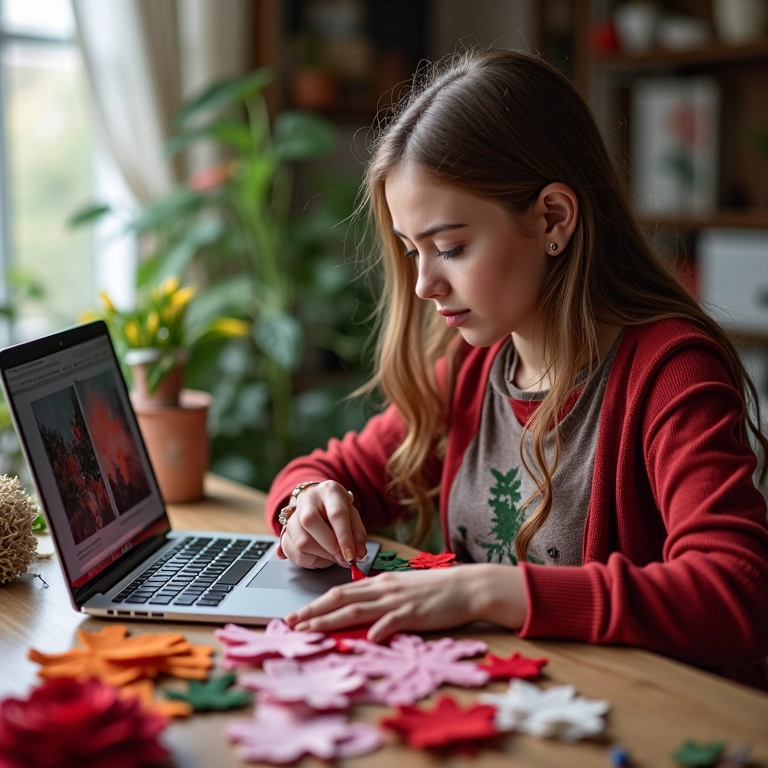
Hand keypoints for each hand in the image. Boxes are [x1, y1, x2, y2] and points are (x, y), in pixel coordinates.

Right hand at [275, 480, 367, 568]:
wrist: (317, 503)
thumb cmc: (337, 510)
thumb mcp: (352, 516)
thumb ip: (357, 535)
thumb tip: (359, 555)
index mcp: (329, 491)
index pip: (336, 514)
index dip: (344, 537)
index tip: (351, 556)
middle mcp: (307, 499)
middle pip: (311, 523)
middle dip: (330, 547)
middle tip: (343, 559)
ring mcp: (292, 514)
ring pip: (301, 541)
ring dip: (321, 555)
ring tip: (333, 556)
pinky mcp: (284, 531)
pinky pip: (293, 552)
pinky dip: (309, 560)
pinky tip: (320, 555)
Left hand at [284, 564, 527, 641]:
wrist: (467, 586)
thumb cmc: (437, 591)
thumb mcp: (404, 590)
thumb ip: (382, 599)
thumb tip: (362, 613)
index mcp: (380, 583)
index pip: (341, 592)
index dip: (317, 603)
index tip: (297, 614)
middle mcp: (384, 589)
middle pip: (341, 599)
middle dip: (312, 611)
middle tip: (289, 623)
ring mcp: (398, 600)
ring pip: (357, 610)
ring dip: (330, 620)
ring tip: (309, 630)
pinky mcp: (414, 612)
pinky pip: (393, 621)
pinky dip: (379, 629)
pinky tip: (366, 638)